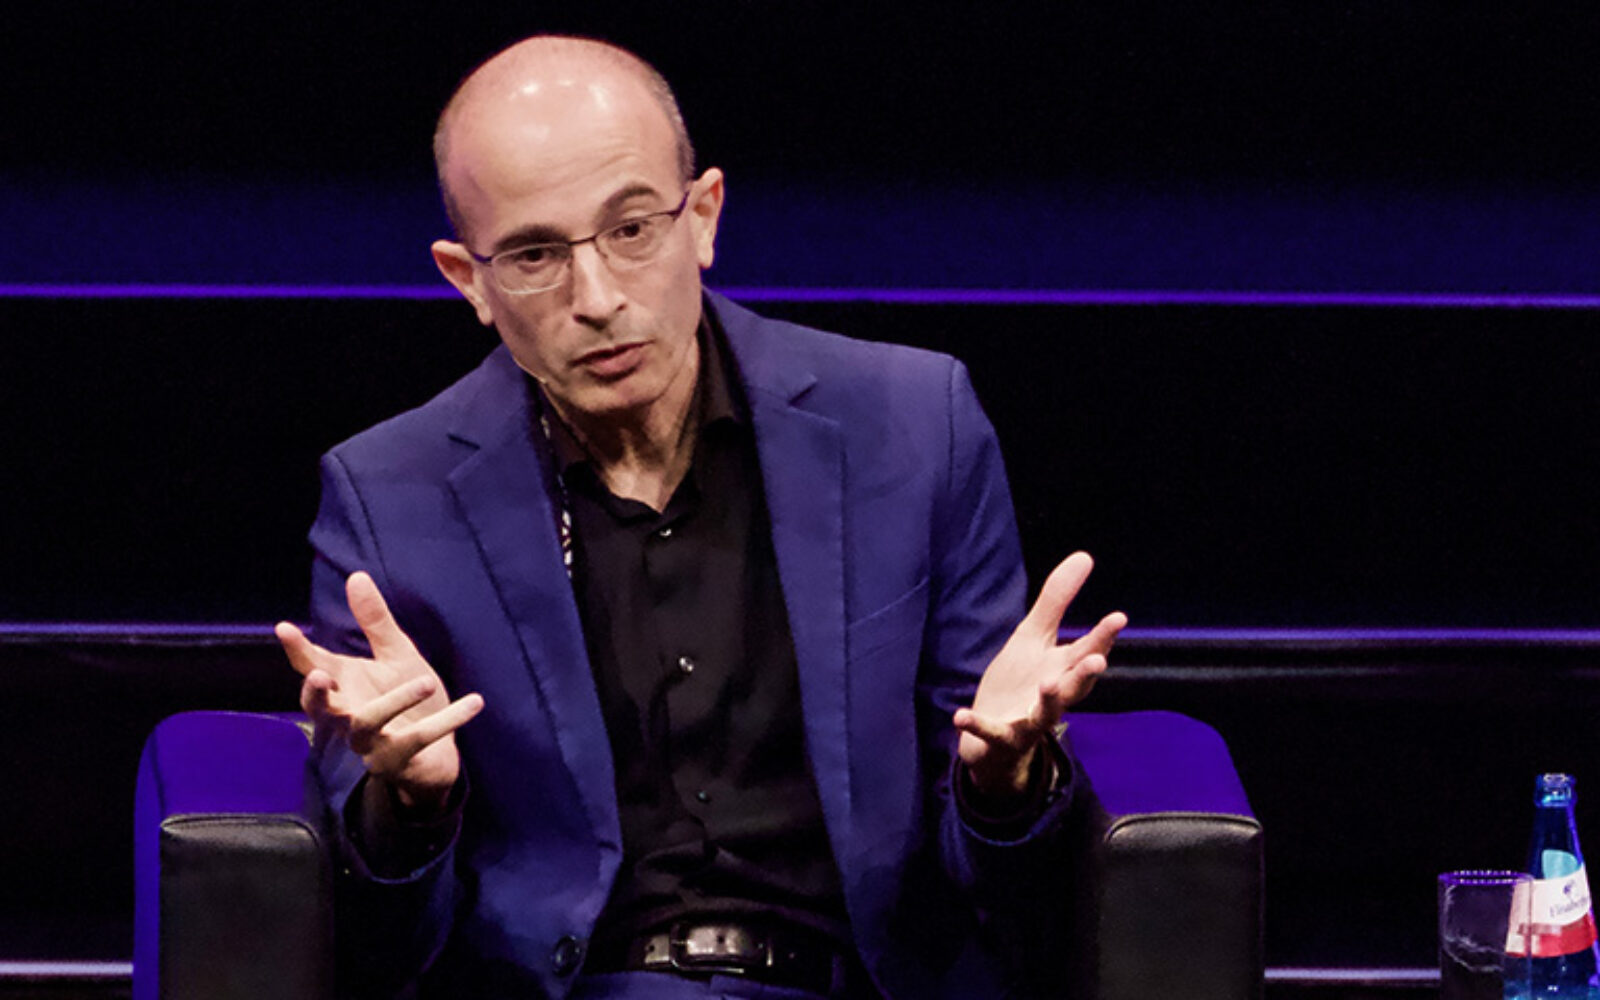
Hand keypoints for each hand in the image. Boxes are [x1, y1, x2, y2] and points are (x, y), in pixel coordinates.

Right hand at [276, 572, 484, 814]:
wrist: (437, 752)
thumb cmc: (408, 701)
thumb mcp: (396, 656)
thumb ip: (375, 622)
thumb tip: (356, 576)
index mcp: (345, 687)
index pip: (313, 667)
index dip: (298, 650)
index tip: (284, 628)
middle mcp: (349, 717)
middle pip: (321, 709)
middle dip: (316, 695)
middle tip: (319, 676)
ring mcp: (371, 744)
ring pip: (367, 724)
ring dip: (395, 701)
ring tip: (426, 680)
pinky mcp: (399, 760)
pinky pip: (420, 739)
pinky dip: (449, 719)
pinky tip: (475, 702)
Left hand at [953, 552, 1125, 798]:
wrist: (993, 737)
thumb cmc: (1020, 682)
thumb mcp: (1034, 637)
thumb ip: (1057, 600)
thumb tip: (1085, 556)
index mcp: (1061, 670)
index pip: (1087, 652)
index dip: (1103, 636)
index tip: (1119, 618)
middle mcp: (1051, 697)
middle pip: (1074, 687)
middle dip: (1085, 674)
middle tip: (1098, 659)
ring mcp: (1028, 721)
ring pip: (1045, 714)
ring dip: (1049, 700)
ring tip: (1048, 684)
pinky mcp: (1000, 737)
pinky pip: (990, 732)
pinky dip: (977, 725)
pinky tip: (960, 715)